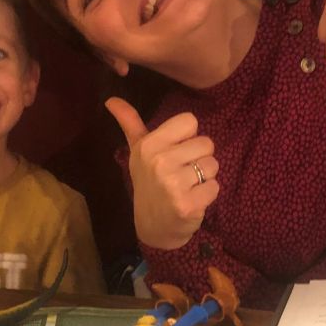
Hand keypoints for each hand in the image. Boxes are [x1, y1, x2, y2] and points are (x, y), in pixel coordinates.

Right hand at [106, 97, 218, 249]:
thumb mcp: (137, 152)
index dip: (188, 137)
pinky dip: (208, 194)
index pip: (190, 121)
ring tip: (188, 186)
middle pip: (206, 143)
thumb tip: (110, 99)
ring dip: (205, 177)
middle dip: (199, 158)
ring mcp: (173, 184)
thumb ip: (129, 122)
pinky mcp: (187, 204)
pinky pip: (215, 186)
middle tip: (182, 173)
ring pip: (213, 165)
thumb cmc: (149, 183)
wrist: (153, 226)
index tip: (176, 152)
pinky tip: (192, 199)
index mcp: (148, 145)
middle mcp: (159, 162)